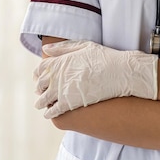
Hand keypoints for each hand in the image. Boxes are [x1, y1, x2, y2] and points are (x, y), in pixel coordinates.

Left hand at [34, 40, 157, 118]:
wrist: (121, 73)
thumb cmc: (105, 58)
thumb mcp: (84, 46)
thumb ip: (63, 47)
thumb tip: (45, 49)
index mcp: (59, 61)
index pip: (39, 69)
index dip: (38, 75)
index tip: (41, 78)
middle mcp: (57, 75)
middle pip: (39, 85)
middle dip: (40, 89)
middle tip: (41, 92)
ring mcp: (62, 90)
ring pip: (43, 100)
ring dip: (41, 102)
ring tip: (43, 104)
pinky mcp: (70, 104)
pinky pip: (53, 111)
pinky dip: (49, 112)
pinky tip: (51, 113)